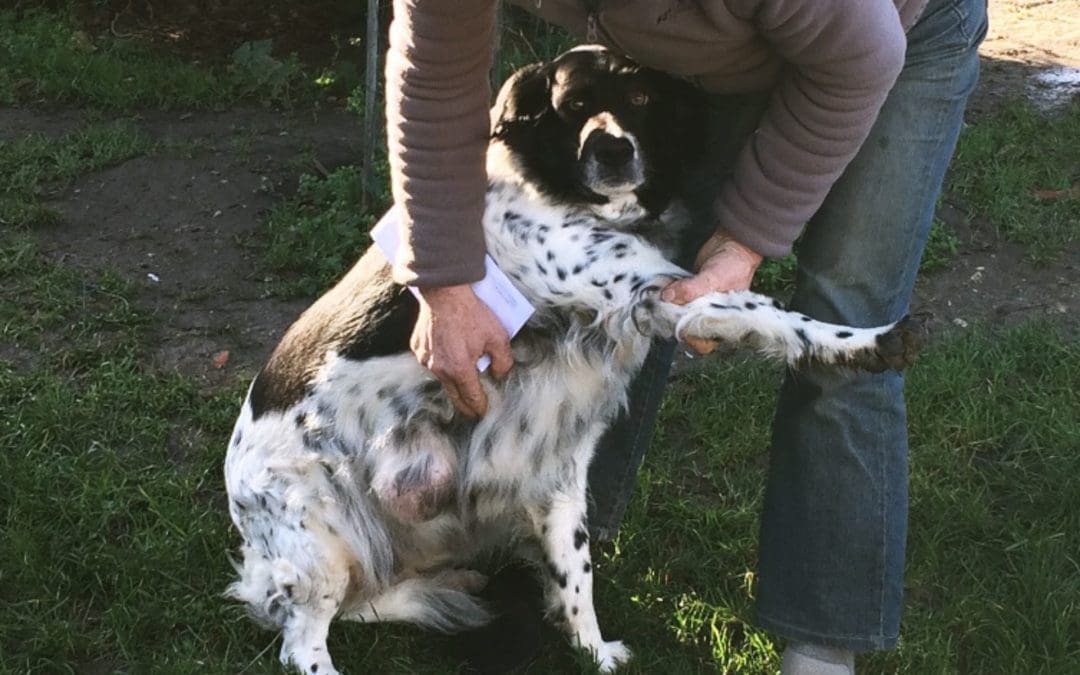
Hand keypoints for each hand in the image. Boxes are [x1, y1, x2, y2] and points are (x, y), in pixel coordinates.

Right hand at [412, 284, 513, 416]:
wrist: (445, 292)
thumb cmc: (472, 313)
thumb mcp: (498, 337)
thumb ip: (503, 362)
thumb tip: (498, 374)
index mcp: (459, 369)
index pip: (471, 398)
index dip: (480, 407)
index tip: (484, 412)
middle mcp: (439, 368)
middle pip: (454, 396)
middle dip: (465, 405)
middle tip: (473, 409)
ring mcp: (425, 359)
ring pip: (441, 377)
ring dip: (453, 379)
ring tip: (463, 378)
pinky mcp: (418, 348)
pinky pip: (431, 361)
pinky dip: (441, 361)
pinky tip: (449, 353)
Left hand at [660, 232, 763, 354]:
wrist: (732, 243)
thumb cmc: (734, 265)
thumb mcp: (715, 278)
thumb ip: (691, 289)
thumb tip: (668, 296)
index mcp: (721, 322)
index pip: (703, 344)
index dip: (691, 338)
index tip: (680, 324)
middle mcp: (708, 317)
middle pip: (686, 330)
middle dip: (674, 321)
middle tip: (665, 308)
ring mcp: (697, 305)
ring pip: (678, 315)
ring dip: (668, 308)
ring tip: (662, 297)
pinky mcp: (688, 292)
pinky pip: (675, 299)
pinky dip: (668, 294)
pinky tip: (664, 288)